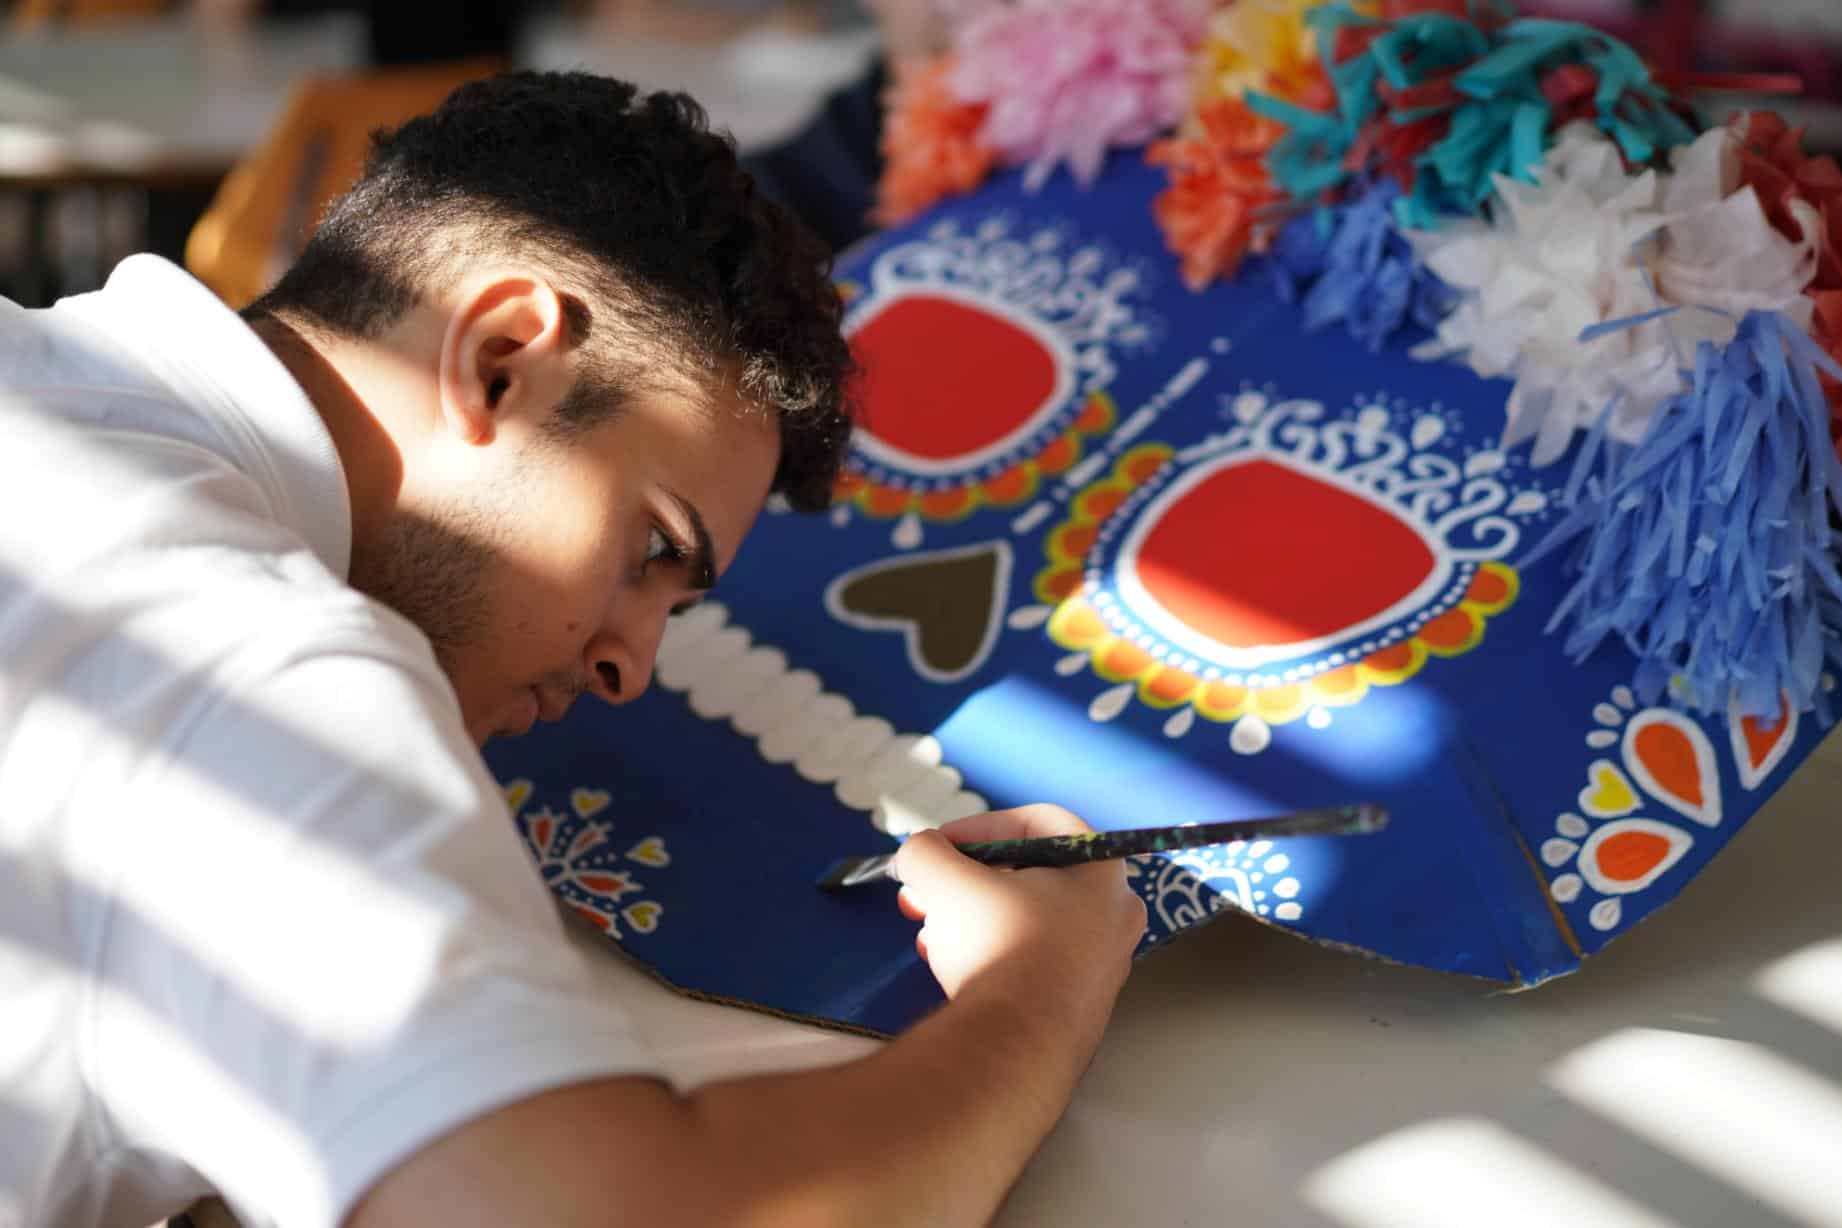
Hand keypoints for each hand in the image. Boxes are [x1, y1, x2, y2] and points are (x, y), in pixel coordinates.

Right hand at [891, 804, 1146, 1009]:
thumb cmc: (999, 947)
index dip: (982, 826)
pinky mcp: (1079, 1007)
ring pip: (1027, 921)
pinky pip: (1033, 962)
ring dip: (973, 918)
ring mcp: (1102, 966)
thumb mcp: (948, 883)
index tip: (941, 846)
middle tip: (928, 890)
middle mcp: (1115, 916)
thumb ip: (927, 852)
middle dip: (969, 879)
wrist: (1019, 1050)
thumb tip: (919, 852)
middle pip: (1032, 875)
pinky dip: (992, 955)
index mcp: (1102, 872)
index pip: (1040, 823)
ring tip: (931, 932)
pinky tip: (953, 967)